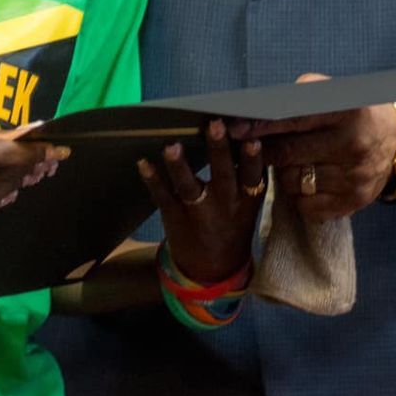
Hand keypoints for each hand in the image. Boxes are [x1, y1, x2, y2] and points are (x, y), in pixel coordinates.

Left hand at [139, 119, 264, 282]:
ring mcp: (198, 212)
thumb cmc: (233, 223)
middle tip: (215, 125)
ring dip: (180, 166)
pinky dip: (152, 180)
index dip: (253, 159)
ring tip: (172, 147)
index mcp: (247, 198)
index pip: (252, 176)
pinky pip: (163, 196)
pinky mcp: (174, 216)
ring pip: (189, 187)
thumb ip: (248, 172)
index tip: (252, 139)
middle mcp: (225, 204)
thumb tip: (246, 129)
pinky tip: (143, 163)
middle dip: (219, 151)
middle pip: (223, 175)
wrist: (214, 270)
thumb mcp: (249, 203)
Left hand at [230, 73, 395, 221]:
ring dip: (282, 173)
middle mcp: (352, 145)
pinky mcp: (354, 201)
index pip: (293, 119)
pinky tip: (305, 181)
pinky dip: (298, 195)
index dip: (262, 125)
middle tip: (250, 147)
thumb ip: (298, 98)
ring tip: (288, 162)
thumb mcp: (334, 93)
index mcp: (347, 111)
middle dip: (265, 151)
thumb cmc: (353, 113)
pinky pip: (306, 205)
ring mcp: (354, 177)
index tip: (236, 129)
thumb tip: (255, 111)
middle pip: (288, 154)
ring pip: (293, 182)